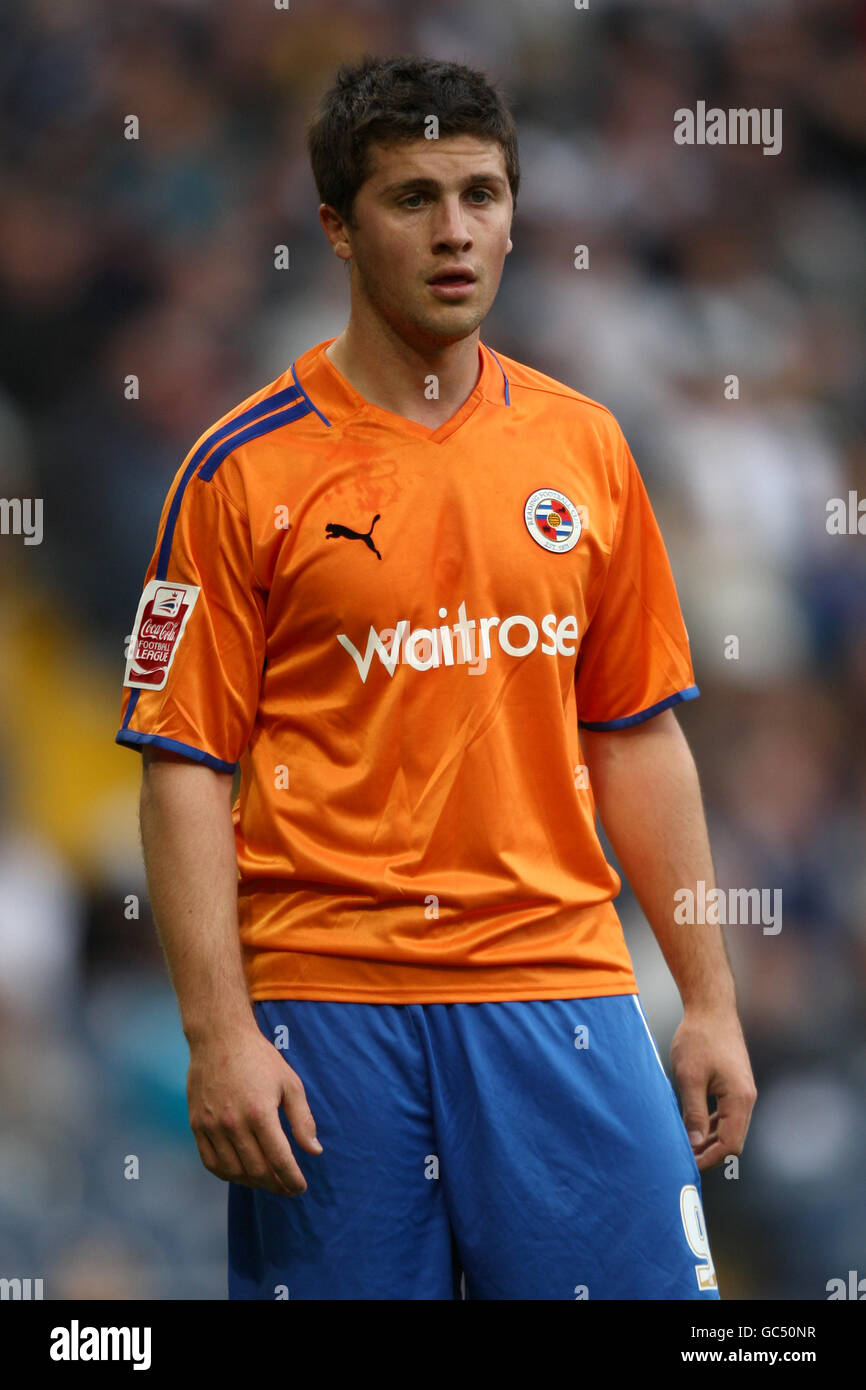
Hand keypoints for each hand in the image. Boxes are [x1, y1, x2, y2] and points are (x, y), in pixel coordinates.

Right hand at [186, 1023, 322, 1195]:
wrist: (219, 1037)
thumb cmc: (260, 1058)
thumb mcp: (290, 1083)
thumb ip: (303, 1120)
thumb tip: (314, 1152)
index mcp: (261, 1113)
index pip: (280, 1161)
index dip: (292, 1180)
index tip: (300, 1188)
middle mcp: (234, 1123)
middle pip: (257, 1171)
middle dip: (275, 1185)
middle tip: (286, 1187)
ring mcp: (212, 1126)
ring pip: (233, 1171)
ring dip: (252, 1183)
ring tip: (266, 1181)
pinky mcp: (197, 1125)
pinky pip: (211, 1162)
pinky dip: (227, 1174)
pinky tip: (240, 1172)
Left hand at [670, 1005, 756, 1172]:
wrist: (711, 1007)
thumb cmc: (699, 1038)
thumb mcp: (689, 1077)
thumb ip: (693, 1112)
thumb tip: (693, 1144)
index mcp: (739, 1099)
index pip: (731, 1144)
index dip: (710, 1158)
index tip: (687, 1163)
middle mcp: (746, 1097)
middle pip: (732, 1139)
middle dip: (709, 1152)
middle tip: (683, 1158)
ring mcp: (742, 1091)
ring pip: (729, 1126)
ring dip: (709, 1139)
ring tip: (685, 1146)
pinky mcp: (734, 1084)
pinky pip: (725, 1113)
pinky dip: (710, 1124)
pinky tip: (693, 1126)